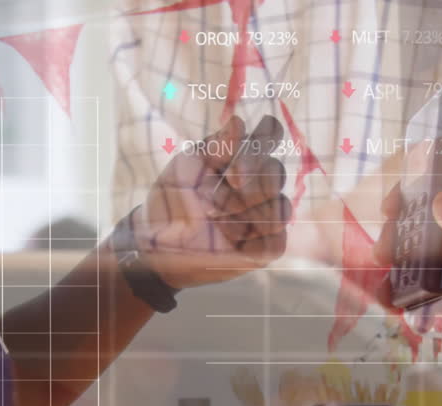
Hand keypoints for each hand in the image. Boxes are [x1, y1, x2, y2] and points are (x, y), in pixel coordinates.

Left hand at [128, 115, 291, 288]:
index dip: (265, 139)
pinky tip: (231, 243)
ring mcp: (265, 214)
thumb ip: (215, 147)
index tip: (233, 159)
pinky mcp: (265, 246)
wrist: (160, 246)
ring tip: (217, 222)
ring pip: (281, 207)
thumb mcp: (185, 169)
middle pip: (276, 171)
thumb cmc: (171, 200)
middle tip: (217, 197)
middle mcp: (258, 182)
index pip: (271, 133)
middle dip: (248, 184)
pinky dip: (252, 242)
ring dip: (247, 215)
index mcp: (240, 156)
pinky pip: (276, 241)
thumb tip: (239, 123)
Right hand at [375, 163, 441, 392]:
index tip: (395, 205)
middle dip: (396, 236)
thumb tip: (438, 204)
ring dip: (395, 272)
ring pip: (420, 262)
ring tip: (381, 292)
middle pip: (421, 222)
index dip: (414, 181)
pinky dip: (408, 301)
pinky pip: (430, 299)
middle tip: (386, 259)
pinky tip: (397, 310)